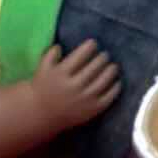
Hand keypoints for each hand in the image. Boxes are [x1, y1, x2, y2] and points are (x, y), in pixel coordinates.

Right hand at [1, 42, 125, 155]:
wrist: (41, 115)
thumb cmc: (43, 88)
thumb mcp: (42, 70)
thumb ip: (50, 55)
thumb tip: (61, 45)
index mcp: (60, 74)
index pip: (81, 55)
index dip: (90, 46)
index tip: (93, 43)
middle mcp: (73, 86)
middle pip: (95, 66)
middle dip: (102, 57)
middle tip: (105, 54)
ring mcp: (84, 99)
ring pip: (104, 80)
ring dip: (111, 70)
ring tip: (112, 66)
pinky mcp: (92, 109)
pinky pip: (109, 96)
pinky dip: (115, 87)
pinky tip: (116, 81)